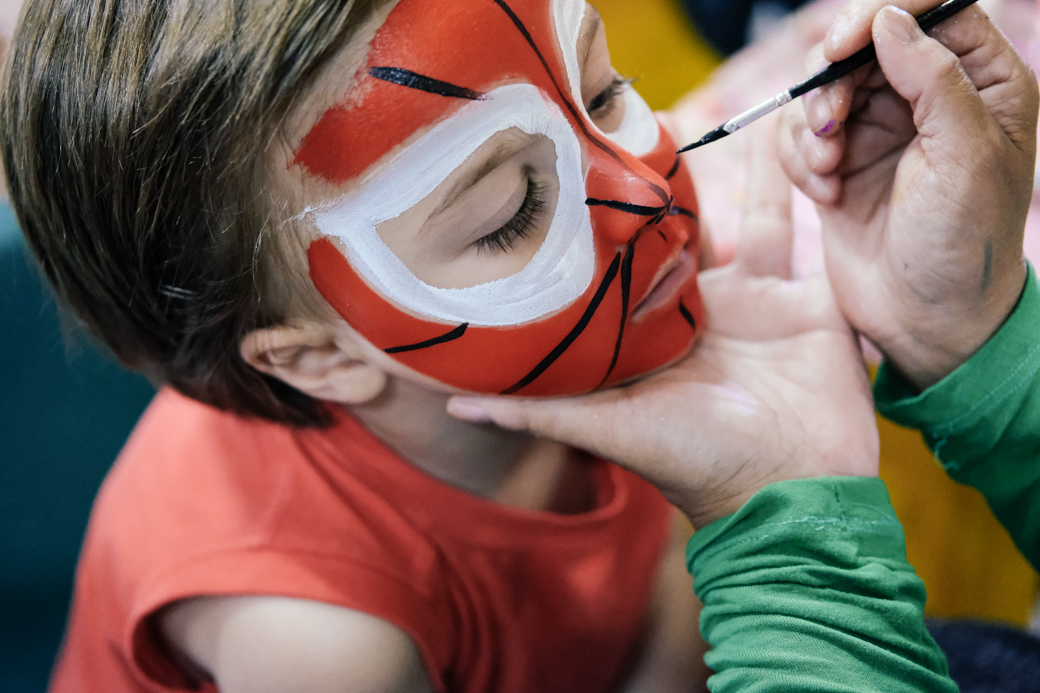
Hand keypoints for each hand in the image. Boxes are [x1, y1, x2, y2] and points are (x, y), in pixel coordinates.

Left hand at [447, 130, 878, 528]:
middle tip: (641, 126)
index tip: (582, 171)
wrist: (792, 492)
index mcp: (655, 336)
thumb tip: (452, 403)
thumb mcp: (607, 431)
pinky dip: (796, 191)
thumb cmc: (693, 464)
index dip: (611, 225)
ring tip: (709, 118)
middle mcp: (702, 315)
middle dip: (668, 188)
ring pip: (744, 221)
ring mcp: (757, 305)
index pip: (629, 266)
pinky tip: (786, 139)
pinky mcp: (808, 302)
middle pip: (685, 236)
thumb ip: (539, 412)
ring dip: (734, 171)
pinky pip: (801, 236)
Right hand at [779, 1, 1038, 389]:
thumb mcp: (964, 156)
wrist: (923, 320)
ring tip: (827, 170)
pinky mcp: (839, 163)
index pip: (933, 8)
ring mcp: (879, 130)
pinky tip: (824, 193)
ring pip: (823, 86)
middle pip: (863, 41)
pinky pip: (799, 134)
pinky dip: (800, 160)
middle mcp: (927, 97)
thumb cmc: (962, 245)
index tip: (845, 42)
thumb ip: (933, 80)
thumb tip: (888, 20)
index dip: (882, 11)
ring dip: (812, 125)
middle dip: (834, 81)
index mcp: (980, 83)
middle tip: (831, 125)